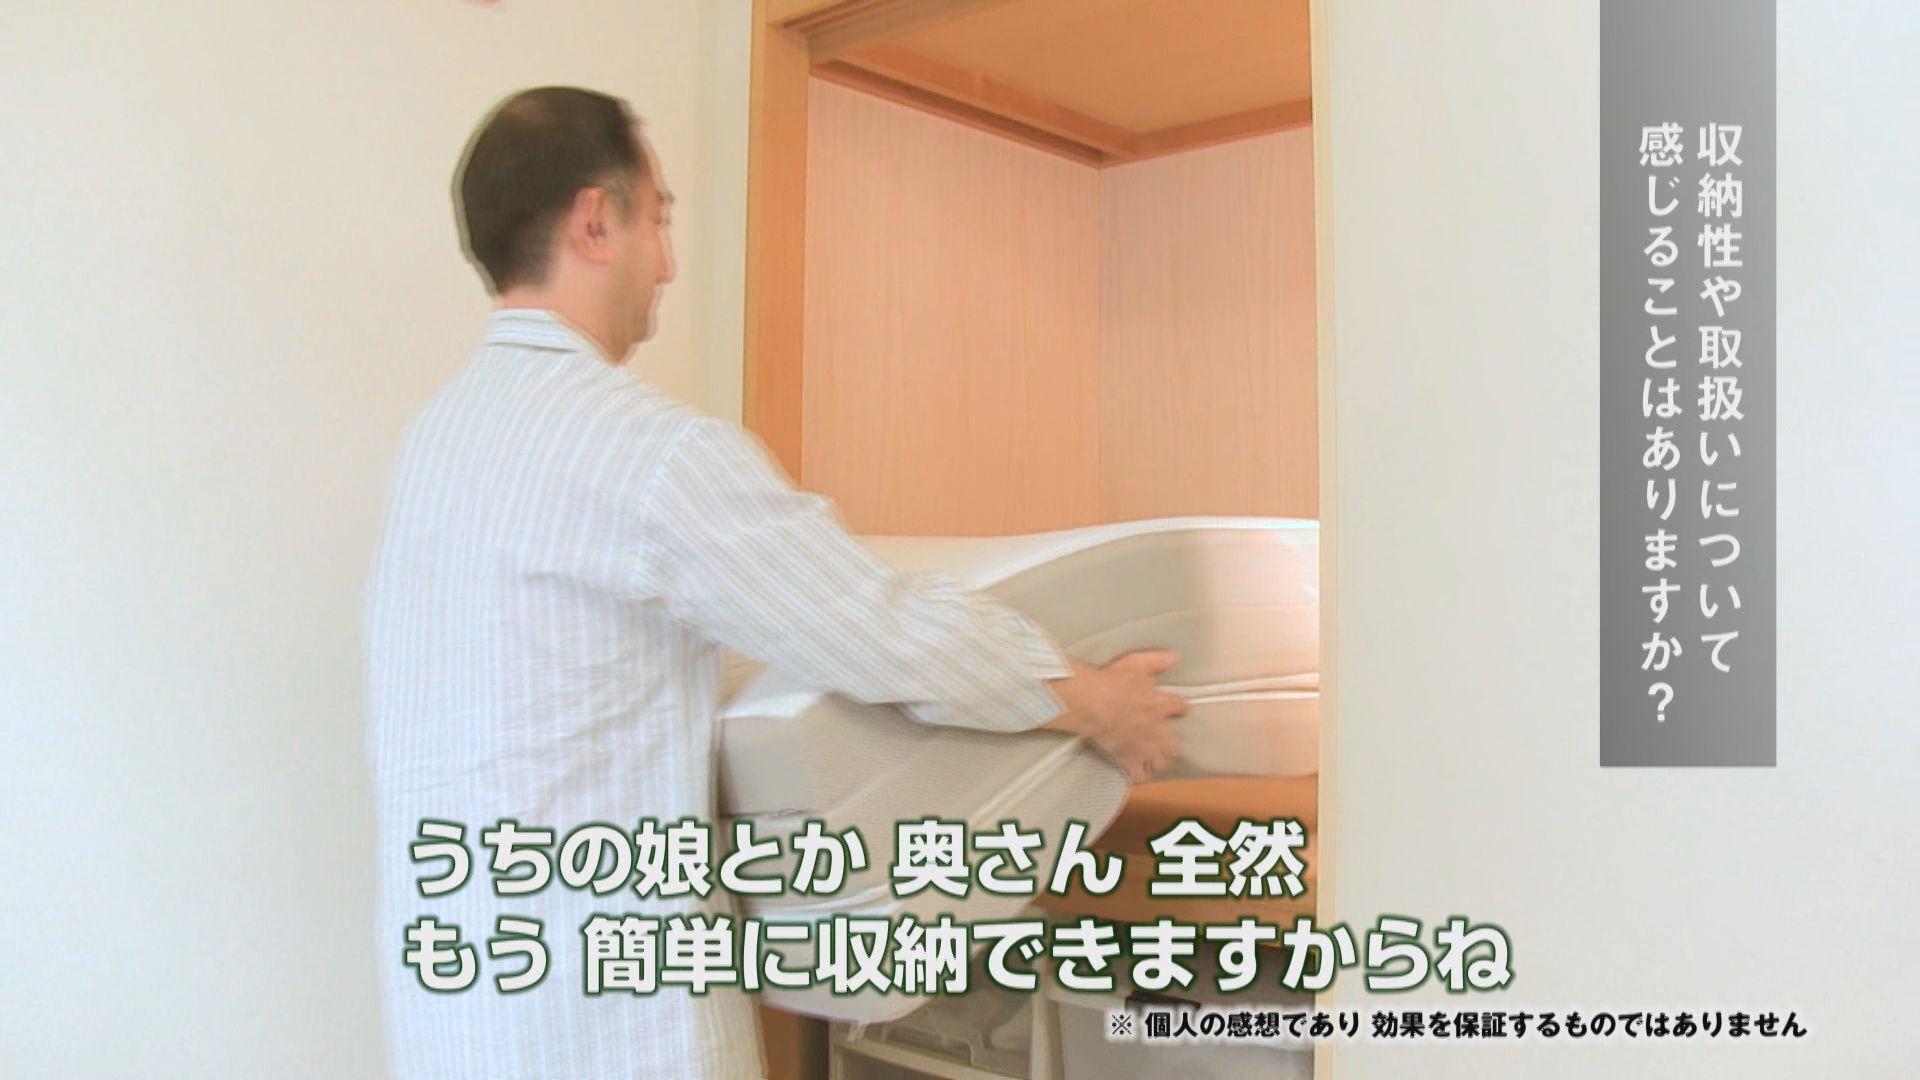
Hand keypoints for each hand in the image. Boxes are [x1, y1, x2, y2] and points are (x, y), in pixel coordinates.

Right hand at [1042, 649, 1187, 782]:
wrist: (1092, 703)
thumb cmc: (1113, 681)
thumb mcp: (1136, 663)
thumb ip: (1156, 661)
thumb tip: (1174, 657)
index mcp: (1160, 705)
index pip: (1178, 707)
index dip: (1181, 707)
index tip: (1183, 708)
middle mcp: (1156, 730)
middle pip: (1173, 746)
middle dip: (1171, 746)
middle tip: (1165, 745)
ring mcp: (1143, 748)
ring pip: (1159, 763)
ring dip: (1157, 762)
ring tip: (1152, 761)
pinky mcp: (1127, 760)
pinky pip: (1137, 775)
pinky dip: (1136, 774)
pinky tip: (1132, 773)